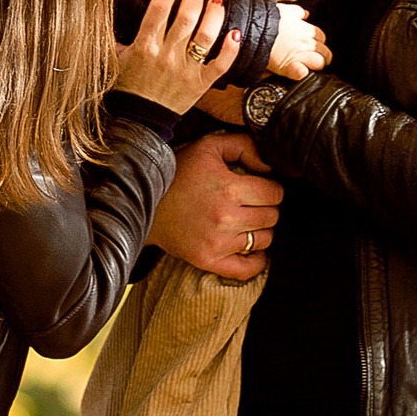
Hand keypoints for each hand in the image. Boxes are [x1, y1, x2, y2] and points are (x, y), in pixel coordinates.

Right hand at [115, 0, 239, 113]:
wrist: (138, 120)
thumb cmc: (126, 87)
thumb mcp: (112, 59)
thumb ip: (108, 33)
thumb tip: (96, 8)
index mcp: (145, 47)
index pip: (158, 11)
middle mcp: (167, 56)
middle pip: (186, 18)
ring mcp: (186, 70)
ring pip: (206, 36)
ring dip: (214, 16)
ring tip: (216, 4)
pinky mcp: (200, 84)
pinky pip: (220, 64)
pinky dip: (230, 49)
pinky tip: (234, 34)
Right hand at [151, 130, 283, 281]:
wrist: (142, 201)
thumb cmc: (178, 172)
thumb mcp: (208, 146)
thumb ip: (244, 146)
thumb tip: (269, 165)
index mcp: (228, 188)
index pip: (274, 193)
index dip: (271, 187)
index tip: (259, 186)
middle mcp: (225, 218)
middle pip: (271, 217)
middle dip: (266, 207)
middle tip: (251, 202)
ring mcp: (217, 243)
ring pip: (263, 240)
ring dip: (259, 230)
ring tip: (244, 220)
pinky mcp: (207, 260)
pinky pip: (247, 269)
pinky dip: (256, 261)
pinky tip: (249, 247)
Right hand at [265, 4, 328, 80]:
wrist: (253, 28)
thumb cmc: (267, 18)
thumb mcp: (284, 9)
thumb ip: (297, 12)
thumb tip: (305, 14)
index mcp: (306, 29)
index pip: (321, 37)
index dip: (318, 42)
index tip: (311, 45)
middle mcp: (306, 42)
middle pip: (325, 52)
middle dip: (322, 56)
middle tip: (313, 59)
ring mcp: (299, 55)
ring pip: (319, 63)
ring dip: (315, 66)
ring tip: (307, 67)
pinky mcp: (289, 66)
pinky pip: (303, 73)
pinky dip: (301, 74)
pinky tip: (297, 72)